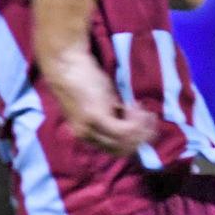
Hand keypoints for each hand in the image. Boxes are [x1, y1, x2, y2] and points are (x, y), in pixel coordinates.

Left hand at [39, 44, 156, 156]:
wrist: (65, 63)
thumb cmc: (83, 78)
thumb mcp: (100, 103)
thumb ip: (113, 116)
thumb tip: (133, 122)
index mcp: (87, 136)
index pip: (117, 151)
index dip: (135, 139)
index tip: (143, 121)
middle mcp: (87, 137)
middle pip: (124, 150)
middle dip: (142, 136)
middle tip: (149, 117)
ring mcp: (91, 129)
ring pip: (127, 142)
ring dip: (141, 127)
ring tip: (142, 110)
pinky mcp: (96, 118)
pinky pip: (125, 129)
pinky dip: (136, 120)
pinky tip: (135, 105)